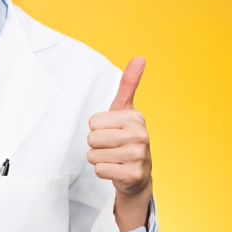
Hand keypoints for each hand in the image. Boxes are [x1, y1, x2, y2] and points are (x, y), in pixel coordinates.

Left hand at [87, 56, 151, 196]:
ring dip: (100, 159)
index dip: (98, 128)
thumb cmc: (126, 137)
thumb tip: (140, 57)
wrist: (138, 174)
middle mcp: (140, 135)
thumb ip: (129, 83)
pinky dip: (104, 172)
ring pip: (94, 156)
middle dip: (97, 145)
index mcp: (136, 117)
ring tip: (114, 158)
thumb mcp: (125, 109)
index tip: (113, 132)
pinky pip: (100, 170)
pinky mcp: (133, 175)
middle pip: (92, 139)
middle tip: (112, 147)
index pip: (92, 122)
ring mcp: (138, 156)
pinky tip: (117, 170)